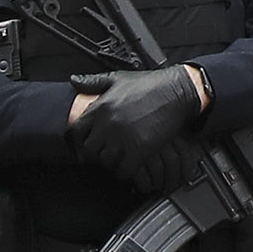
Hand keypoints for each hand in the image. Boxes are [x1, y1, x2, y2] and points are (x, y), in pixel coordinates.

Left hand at [70, 64, 207, 176]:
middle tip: (103, 157)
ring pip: (106, 161)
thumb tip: (75, 80)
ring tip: (117, 162)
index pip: (77, 130)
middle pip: (90, 150)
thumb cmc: (150, 84)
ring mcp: (123, 137)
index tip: (85, 147)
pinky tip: (129, 168)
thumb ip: (94, 81)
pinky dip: (125, 173)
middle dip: (95, 155)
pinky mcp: (140, 148)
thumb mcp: (119, 78)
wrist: (177, 90)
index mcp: (101, 106)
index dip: (79, 141)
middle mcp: (109, 122)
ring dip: (111, 164)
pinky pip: (124, 170)